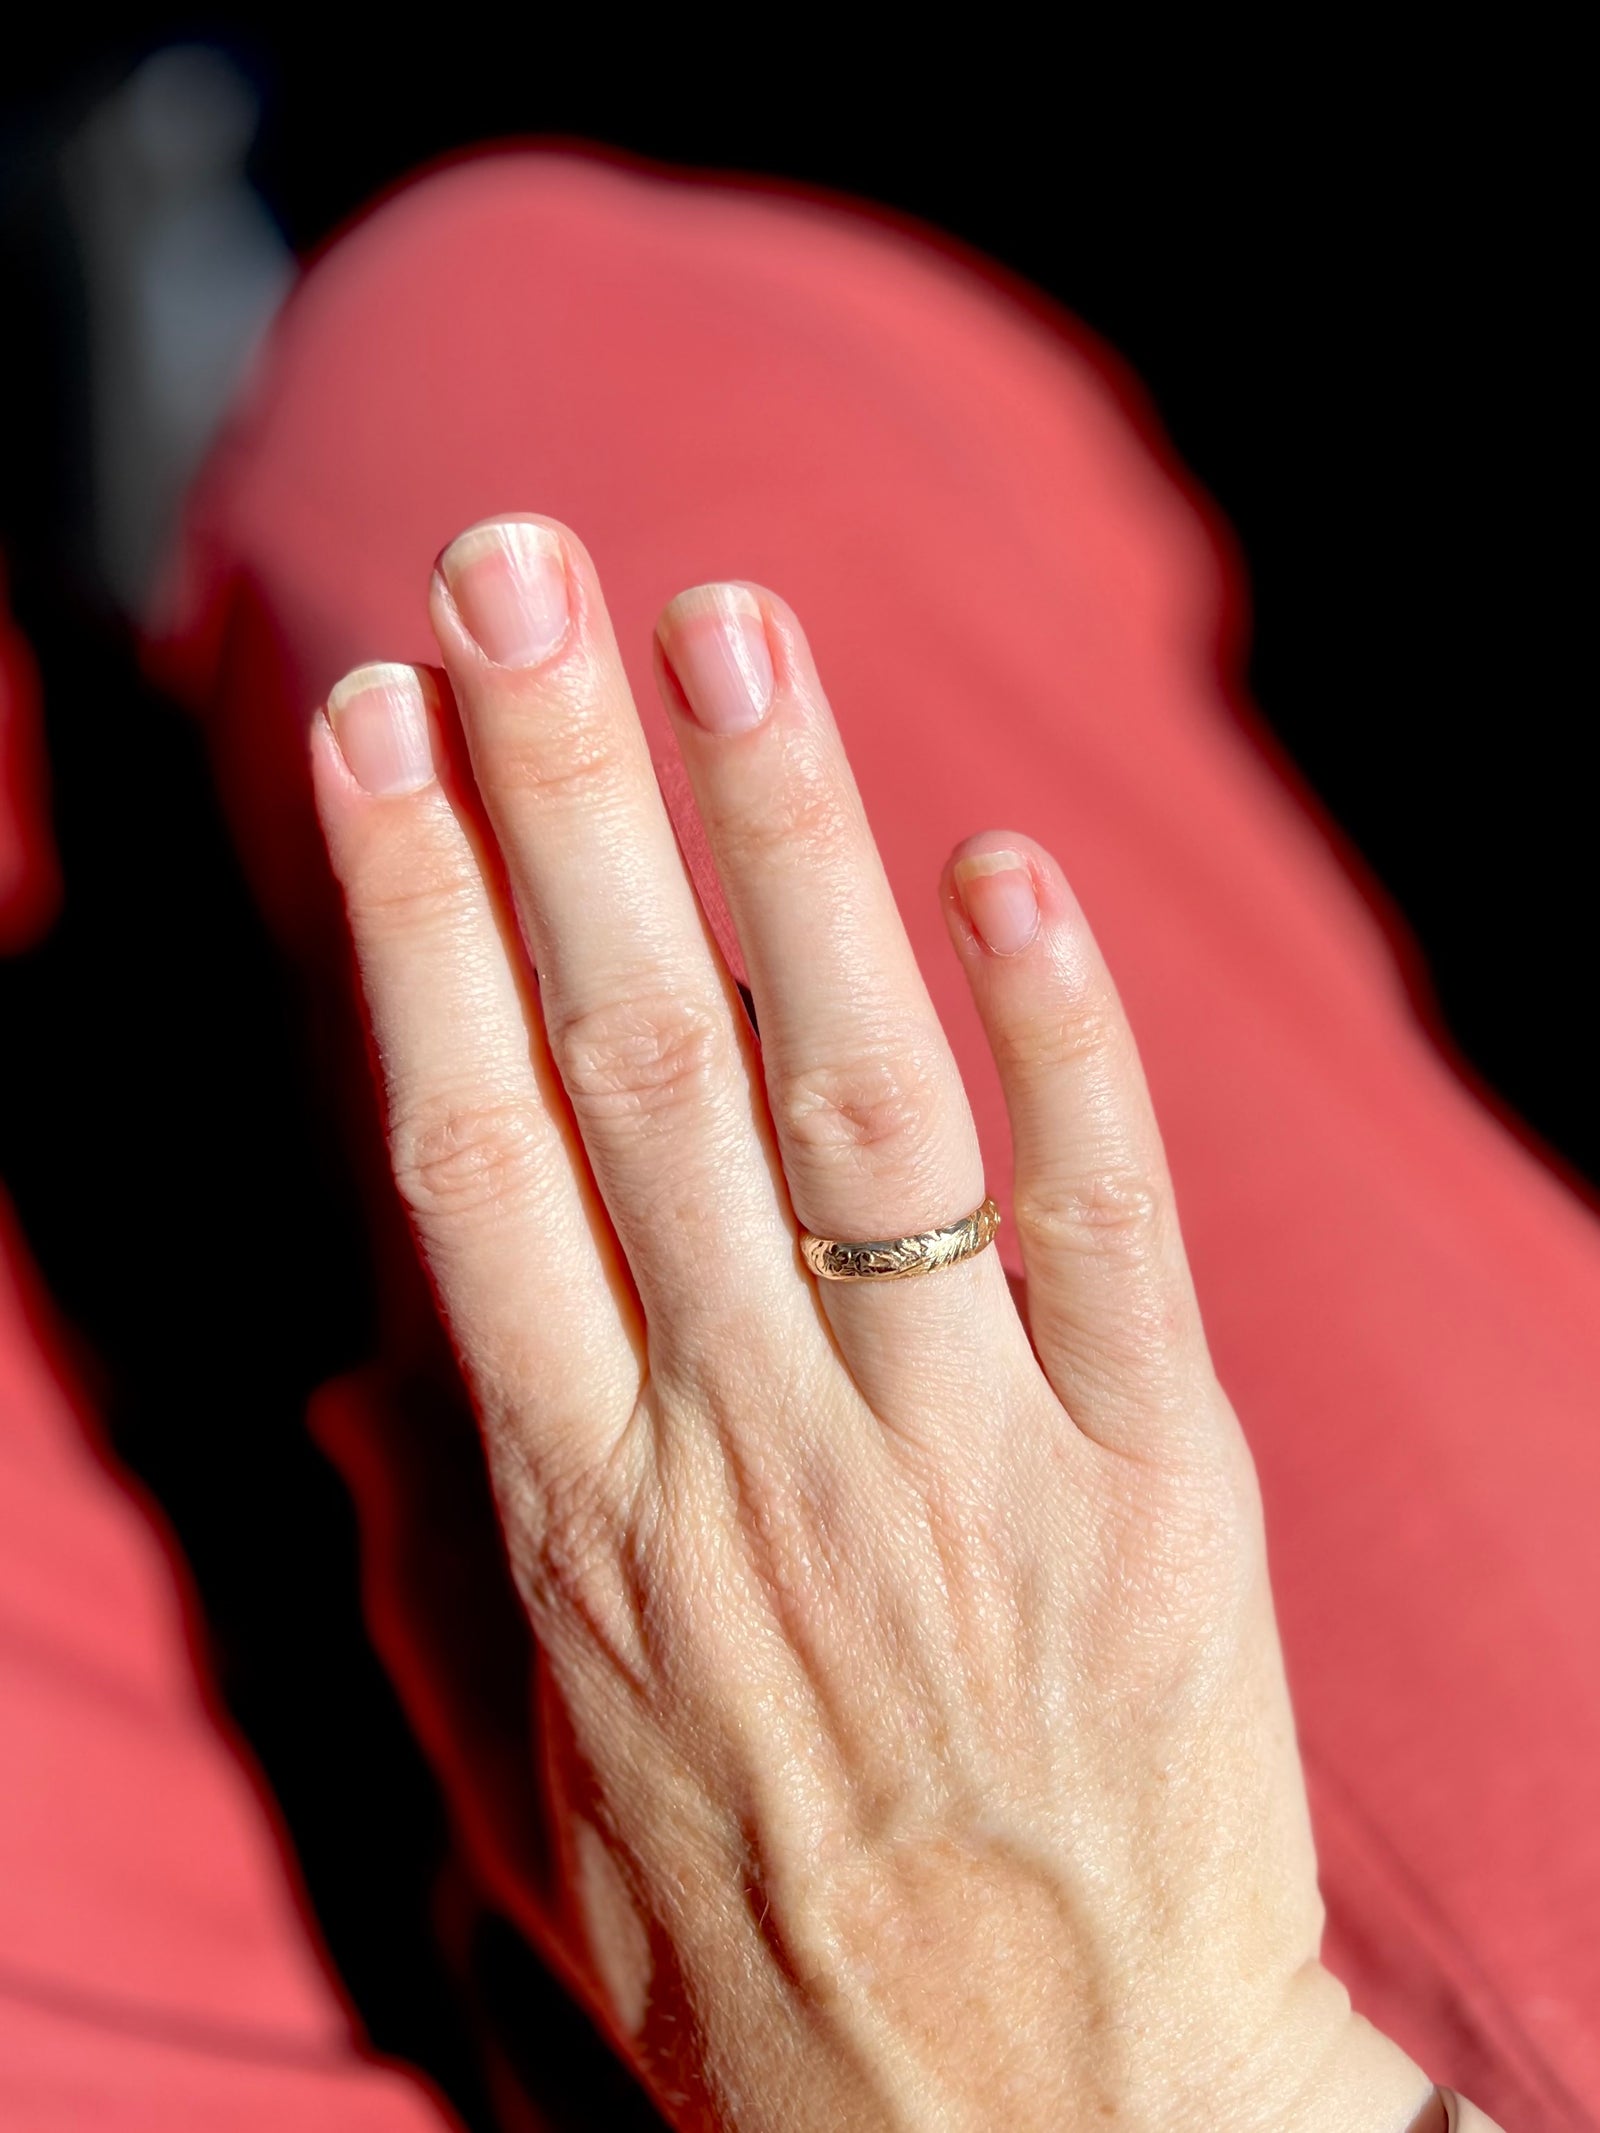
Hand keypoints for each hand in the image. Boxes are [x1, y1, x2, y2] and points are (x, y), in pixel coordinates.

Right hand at [311, 517, 1434, 2131]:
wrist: (1055, 2132)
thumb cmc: (764, 1964)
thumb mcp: (524, 1808)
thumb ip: (426, 1572)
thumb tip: (355, 1362)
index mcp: (590, 1516)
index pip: (472, 1153)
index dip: (417, 920)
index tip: (374, 729)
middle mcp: (765, 1444)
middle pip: (645, 1069)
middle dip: (565, 803)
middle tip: (518, 576)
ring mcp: (973, 1447)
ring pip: (863, 1098)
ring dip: (789, 848)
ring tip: (726, 632)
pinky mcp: (1159, 1474)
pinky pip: (1107, 1222)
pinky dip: (1061, 1037)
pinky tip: (1004, 866)